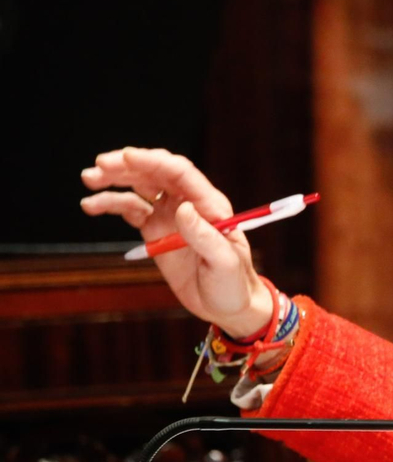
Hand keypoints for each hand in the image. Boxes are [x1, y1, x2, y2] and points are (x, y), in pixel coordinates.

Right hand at [80, 147, 272, 337]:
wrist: (225, 304)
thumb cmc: (233, 282)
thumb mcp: (224, 261)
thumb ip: (204, 236)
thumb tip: (183, 208)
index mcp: (210, 205)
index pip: (180, 173)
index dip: (154, 162)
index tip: (127, 157)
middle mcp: (188, 203)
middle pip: (156, 174)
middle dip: (128, 166)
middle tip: (100, 166)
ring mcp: (170, 215)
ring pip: (140, 187)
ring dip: (115, 180)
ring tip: (89, 179)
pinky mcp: (155, 230)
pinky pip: (131, 210)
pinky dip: (112, 204)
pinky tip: (92, 205)